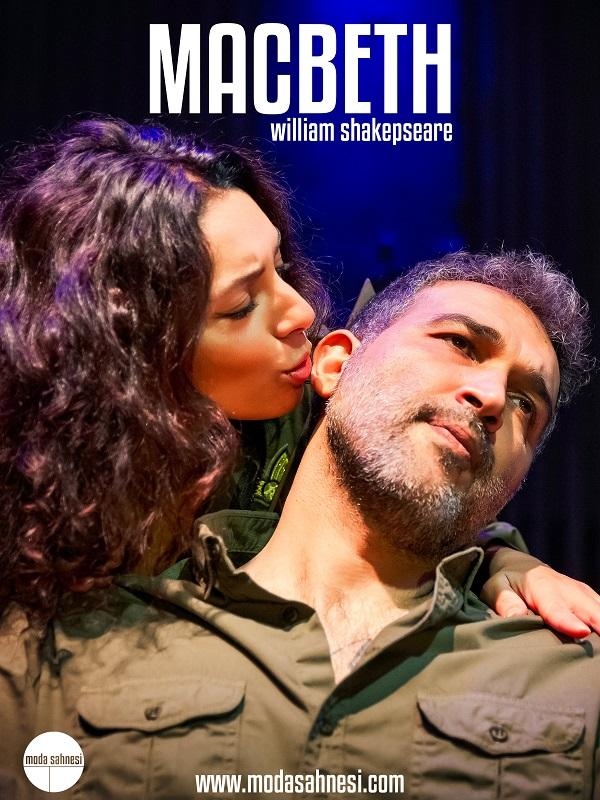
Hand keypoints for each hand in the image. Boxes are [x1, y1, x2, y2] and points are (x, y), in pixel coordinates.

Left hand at [480, 548, 599, 637]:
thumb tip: (514, 617)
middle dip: (599, 625)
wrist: (522, 565)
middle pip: (590, 610)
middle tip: (598, 653)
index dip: (568, 621)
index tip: (581, 631)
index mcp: (542, 586)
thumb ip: (505, 601)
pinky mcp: (589, 598)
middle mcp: (567, 589)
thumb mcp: (496, 588)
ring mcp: (581, 593)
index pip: (556, 607)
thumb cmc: (508, 581)